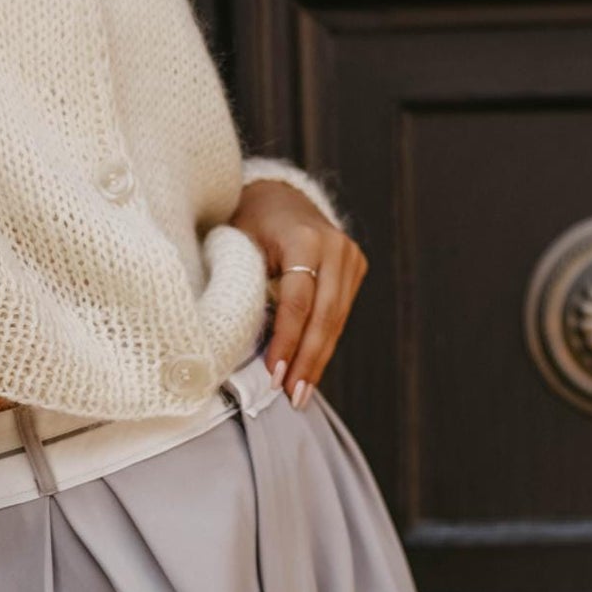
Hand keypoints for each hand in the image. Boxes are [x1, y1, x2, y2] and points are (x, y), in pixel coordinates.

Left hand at [231, 178, 367, 408]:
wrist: (279, 196)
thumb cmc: (248, 223)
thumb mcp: (236, 245)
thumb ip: (241, 284)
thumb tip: (236, 342)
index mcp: (304, 238)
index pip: (298, 301)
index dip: (286, 340)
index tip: (274, 374)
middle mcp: (334, 246)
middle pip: (324, 315)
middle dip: (308, 359)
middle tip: (293, 396)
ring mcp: (350, 256)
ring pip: (336, 319)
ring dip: (318, 358)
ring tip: (302, 393)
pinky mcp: (355, 267)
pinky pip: (340, 313)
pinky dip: (324, 342)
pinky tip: (311, 368)